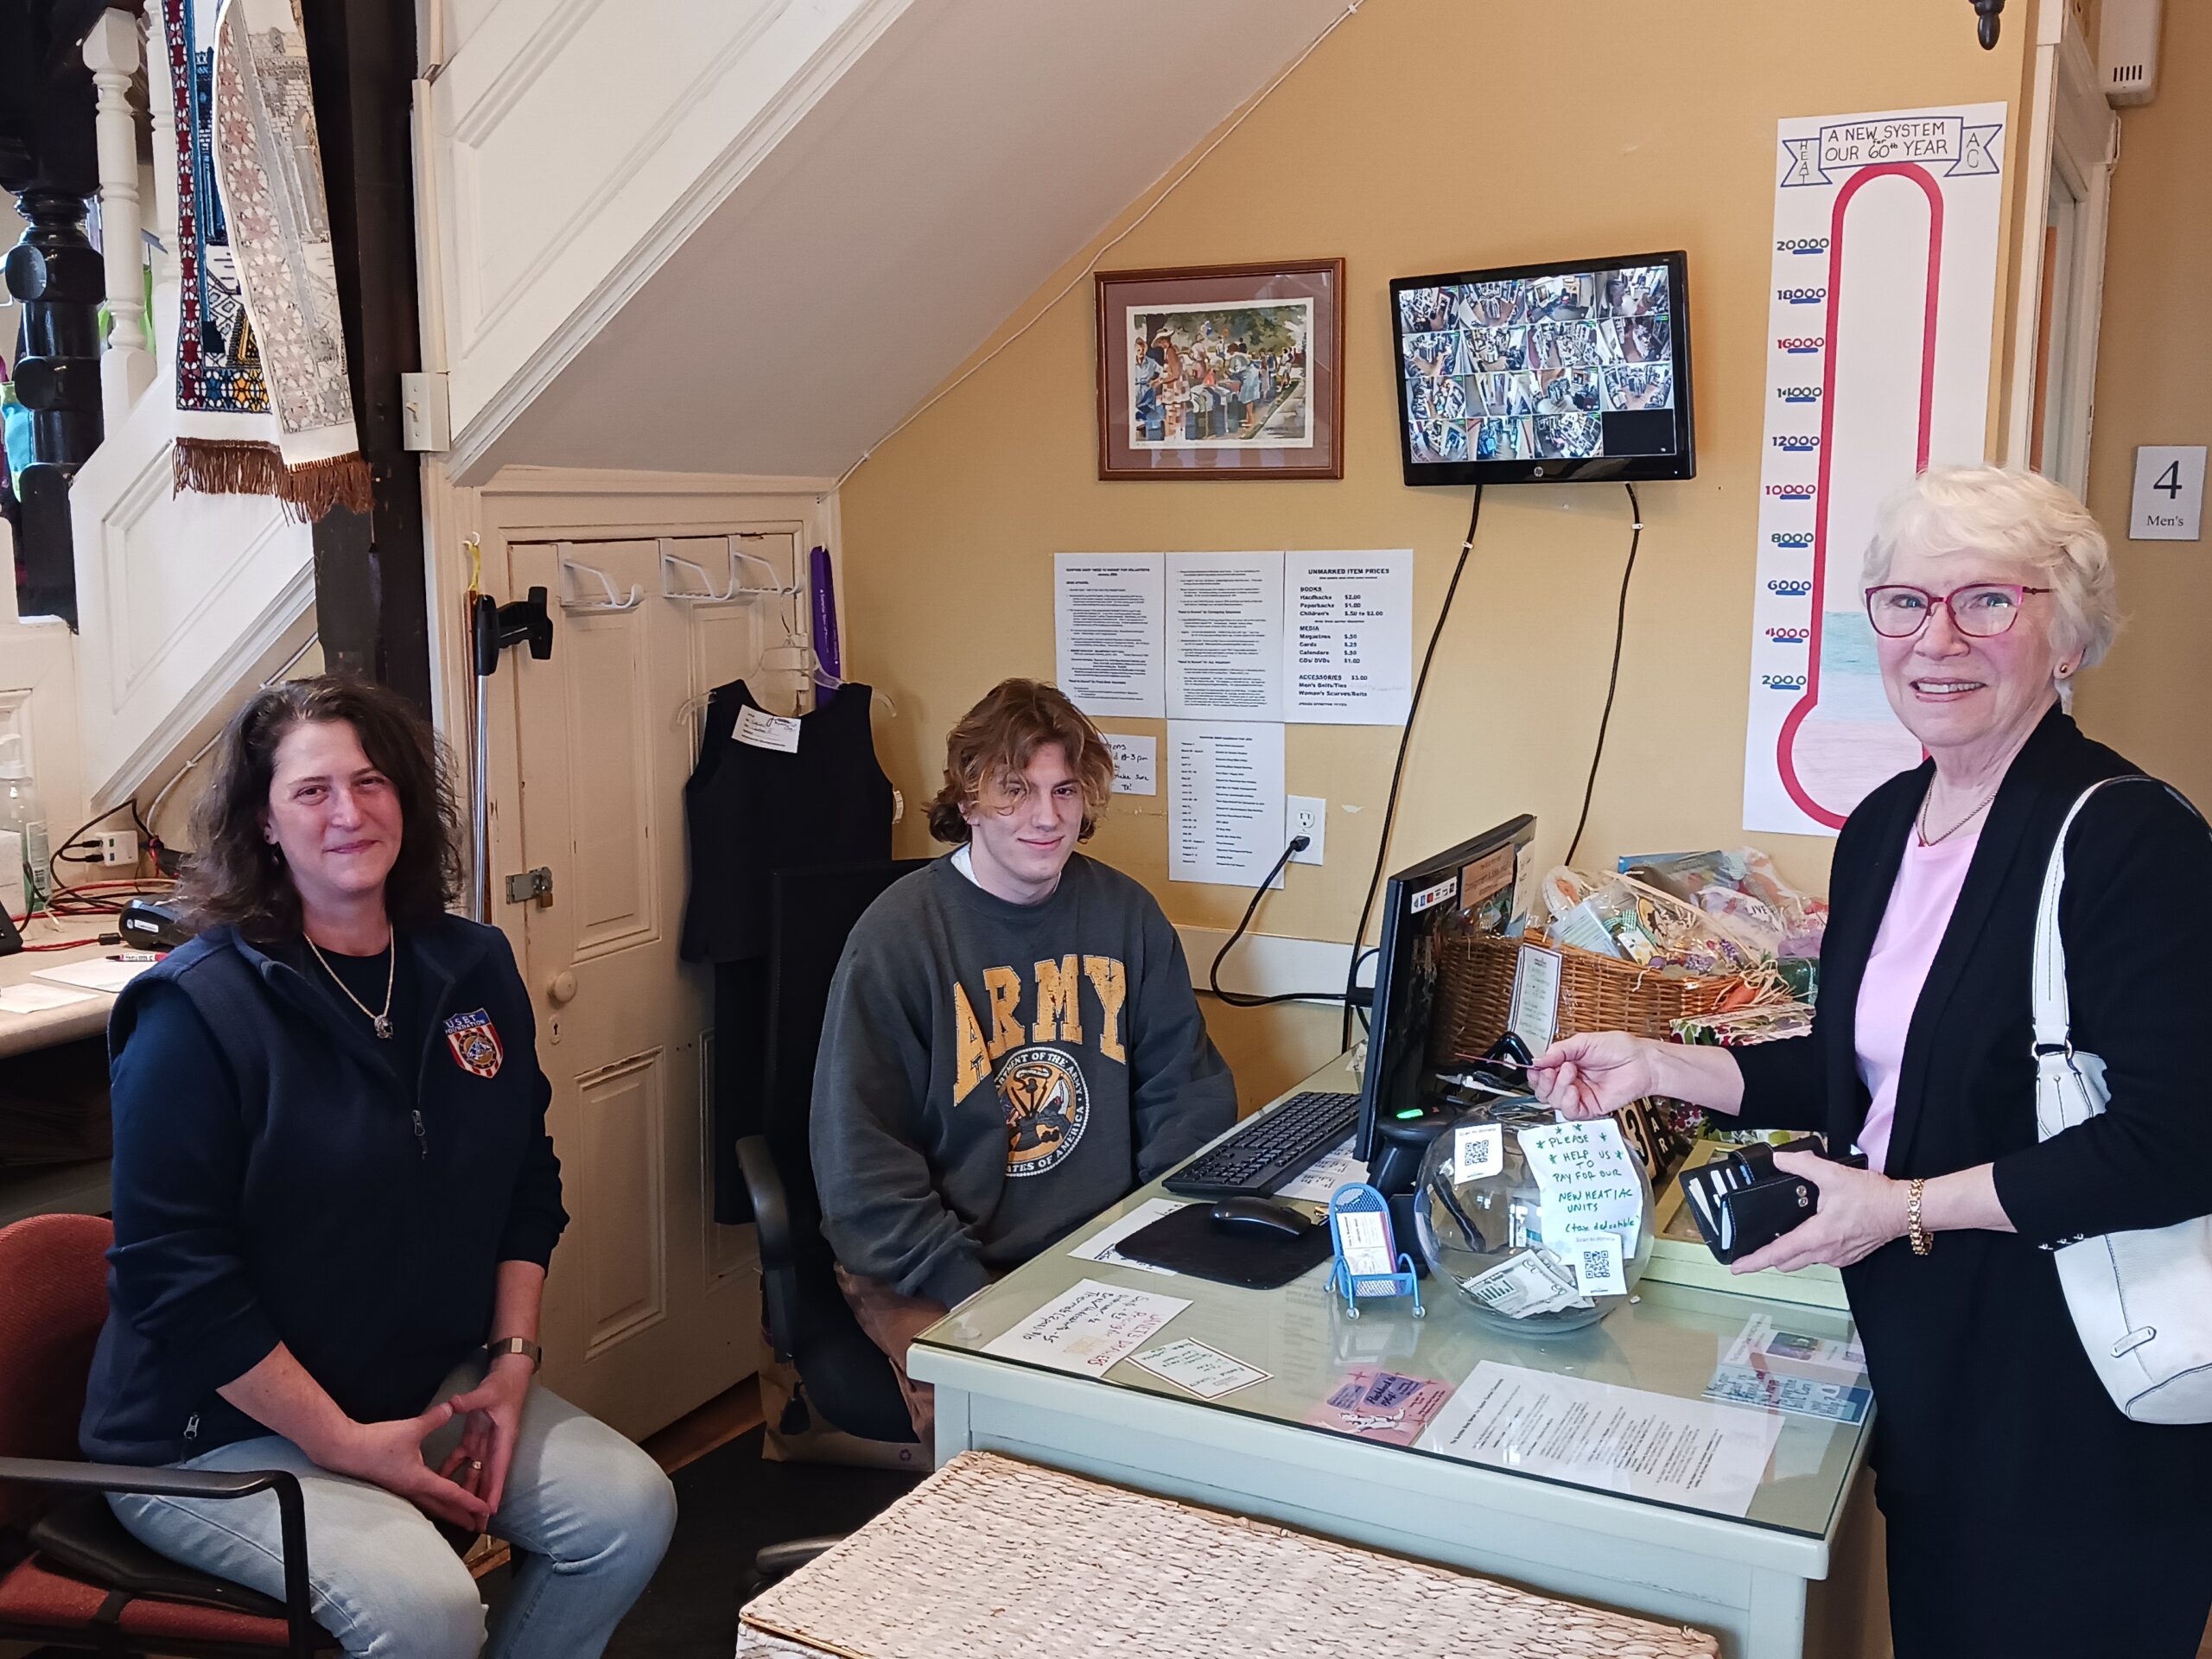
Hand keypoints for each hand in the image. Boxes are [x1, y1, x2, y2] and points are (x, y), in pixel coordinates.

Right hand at [319, 1402, 490, 1530]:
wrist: (345, 1450)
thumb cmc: (377, 1442)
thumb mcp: (410, 1428)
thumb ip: (434, 1419)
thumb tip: (453, 1407)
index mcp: (419, 1480)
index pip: (451, 1494)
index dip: (470, 1501)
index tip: (485, 1510)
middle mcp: (413, 1490)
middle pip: (443, 1508)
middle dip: (462, 1515)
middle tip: (479, 1524)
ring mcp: (403, 1490)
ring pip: (431, 1506)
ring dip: (448, 1511)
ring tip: (462, 1517)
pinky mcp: (395, 1486)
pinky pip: (420, 1499)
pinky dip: (434, 1502)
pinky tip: (436, 1499)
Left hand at [438, 1358, 530, 1516]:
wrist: (509, 1374)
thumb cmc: (503, 1384)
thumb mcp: (488, 1392)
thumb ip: (470, 1400)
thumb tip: (453, 1404)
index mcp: (503, 1438)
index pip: (498, 1468)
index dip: (494, 1490)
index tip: (490, 1510)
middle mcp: (495, 1445)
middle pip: (489, 1478)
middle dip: (483, 1501)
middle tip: (477, 1525)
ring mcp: (484, 1443)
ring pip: (475, 1473)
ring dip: (469, 1492)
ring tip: (460, 1513)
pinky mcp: (474, 1437)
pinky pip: (462, 1459)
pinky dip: (452, 1471)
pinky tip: (441, 1485)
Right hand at [1529, 1031, 1653, 1119]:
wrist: (1642, 1062)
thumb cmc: (1620, 1049)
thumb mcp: (1584, 1042)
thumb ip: (1559, 1050)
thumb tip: (1538, 1060)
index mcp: (1566, 1064)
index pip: (1542, 1074)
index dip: (1535, 1073)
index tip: (1536, 1067)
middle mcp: (1571, 1081)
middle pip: (1543, 1091)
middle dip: (1544, 1081)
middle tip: (1552, 1069)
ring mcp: (1580, 1095)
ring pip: (1554, 1102)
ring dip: (1558, 1087)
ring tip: (1570, 1071)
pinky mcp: (1591, 1108)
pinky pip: (1571, 1112)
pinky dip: (1568, 1102)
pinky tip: (1574, 1090)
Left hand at [1728, 1151, 1907, 1274]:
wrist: (1903, 1210)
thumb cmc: (1873, 1197)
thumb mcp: (1833, 1175)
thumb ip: (1802, 1165)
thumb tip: (1780, 1159)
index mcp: (1817, 1236)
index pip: (1778, 1254)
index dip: (1754, 1261)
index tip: (1737, 1267)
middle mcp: (1826, 1253)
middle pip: (1787, 1262)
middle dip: (1770, 1257)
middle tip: (1755, 1248)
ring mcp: (1838, 1257)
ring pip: (1805, 1260)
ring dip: (1792, 1252)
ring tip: (1783, 1235)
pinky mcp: (1848, 1256)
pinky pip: (1822, 1257)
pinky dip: (1811, 1249)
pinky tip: (1812, 1232)